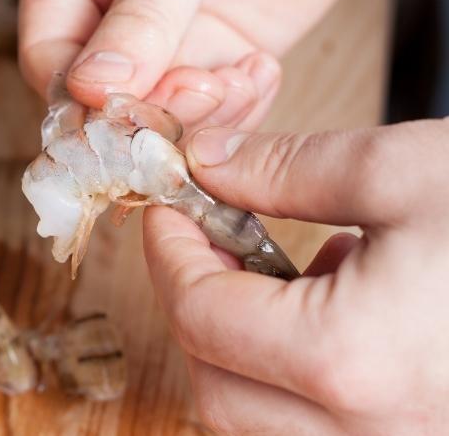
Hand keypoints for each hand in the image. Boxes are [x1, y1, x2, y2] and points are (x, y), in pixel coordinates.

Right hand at [19, 0, 377, 133]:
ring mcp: (168, 45)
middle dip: (150, 112)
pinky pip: (214, 113)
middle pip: (103, 101)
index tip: (123, 108)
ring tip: (239, 81)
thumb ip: (142, 13)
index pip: (49, 57)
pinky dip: (238, 112)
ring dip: (200, 119)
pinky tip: (261, 71)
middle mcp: (114, 19)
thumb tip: (94, 89)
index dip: (80, 96)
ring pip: (160, 117)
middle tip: (200, 91)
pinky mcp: (220, 59)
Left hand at [143, 120, 448, 433]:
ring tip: (281, 276)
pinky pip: (305, 435)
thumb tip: (212, 165)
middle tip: (207, 242)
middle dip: (193, 305)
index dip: (168, 254)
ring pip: (252, 422)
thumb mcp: (405, 170)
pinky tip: (329, 321)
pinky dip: (286, 382)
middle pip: (212, 384)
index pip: (199, 316)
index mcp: (350, 362)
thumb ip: (286, 170)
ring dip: (236, 349)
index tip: (167, 211)